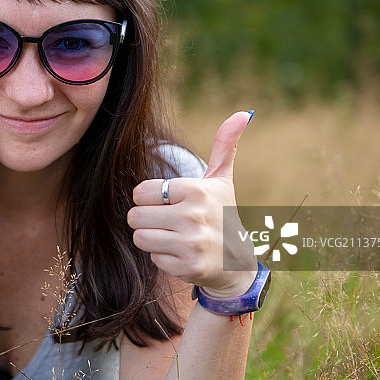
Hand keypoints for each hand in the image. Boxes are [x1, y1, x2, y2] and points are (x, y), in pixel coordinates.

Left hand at [127, 111, 257, 297]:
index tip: (167, 202)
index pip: (141, 191)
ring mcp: (191, 244)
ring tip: (173, 236)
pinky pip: (153, 258)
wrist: (236, 262)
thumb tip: (244, 112)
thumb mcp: (222, 180)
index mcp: (196, 190)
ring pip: (140, 237)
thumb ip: (224, 145)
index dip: (149, 198)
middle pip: (135, 216)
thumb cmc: (222, 214)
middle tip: (168, 221)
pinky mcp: (187, 267)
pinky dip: (163, 257)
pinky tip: (182, 254)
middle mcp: (194, 216)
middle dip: (146, 219)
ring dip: (152, 238)